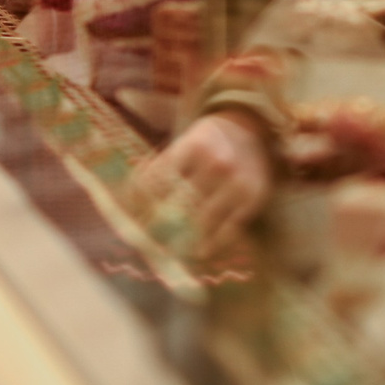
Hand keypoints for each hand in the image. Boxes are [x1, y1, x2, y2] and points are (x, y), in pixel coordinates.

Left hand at [129, 111, 273, 258]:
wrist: (253, 132)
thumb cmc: (208, 142)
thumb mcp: (186, 142)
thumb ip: (161, 166)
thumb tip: (130, 197)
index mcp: (195, 144)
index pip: (160, 179)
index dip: (142, 201)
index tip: (132, 217)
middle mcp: (217, 162)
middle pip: (180, 202)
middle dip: (159, 223)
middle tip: (146, 240)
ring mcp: (237, 182)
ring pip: (204, 220)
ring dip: (185, 240)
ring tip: (170, 252)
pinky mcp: (252, 200)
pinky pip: (229, 230)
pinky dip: (213, 245)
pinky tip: (200, 252)